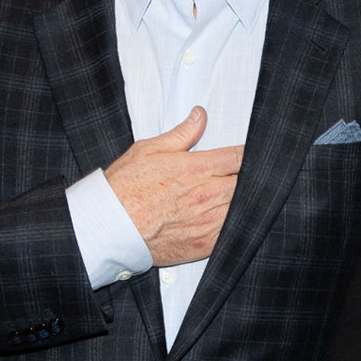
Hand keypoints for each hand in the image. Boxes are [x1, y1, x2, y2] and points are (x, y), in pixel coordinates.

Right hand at [103, 107, 243, 266]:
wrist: (109, 226)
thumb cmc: (124, 188)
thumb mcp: (149, 149)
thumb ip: (182, 133)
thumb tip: (200, 116)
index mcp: (196, 169)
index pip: (239, 157)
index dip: (248, 154)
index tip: (251, 154)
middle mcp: (206, 196)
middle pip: (247, 183)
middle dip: (249, 177)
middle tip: (247, 174)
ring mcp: (207, 222)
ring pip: (243, 208)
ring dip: (243, 201)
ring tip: (238, 196)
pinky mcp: (204, 245)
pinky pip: (232, 233)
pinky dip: (235, 224)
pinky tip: (229, 218)